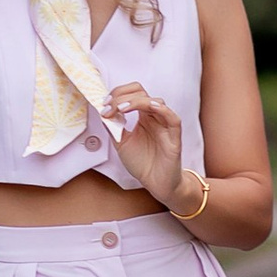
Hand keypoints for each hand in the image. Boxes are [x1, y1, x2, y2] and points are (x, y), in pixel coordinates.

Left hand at [102, 87, 187, 209]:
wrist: (156, 183)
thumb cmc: (142, 163)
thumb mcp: (121, 142)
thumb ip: (113, 127)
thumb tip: (102, 110)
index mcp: (143, 116)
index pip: (133, 94)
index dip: (118, 94)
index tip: (105, 103)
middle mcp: (154, 117)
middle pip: (142, 93)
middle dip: (123, 95)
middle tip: (110, 105)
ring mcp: (165, 125)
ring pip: (156, 101)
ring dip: (136, 101)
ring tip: (121, 109)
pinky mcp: (174, 137)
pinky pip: (173, 118)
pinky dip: (162, 109)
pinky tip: (149, 107)